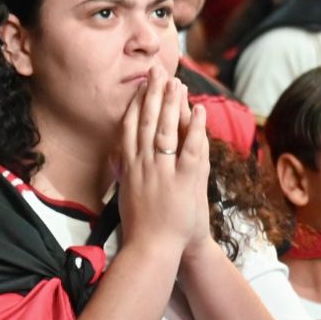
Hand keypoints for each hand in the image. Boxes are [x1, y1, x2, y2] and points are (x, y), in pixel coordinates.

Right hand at [117, 64, 209, 258]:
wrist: (152, 249)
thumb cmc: (141, 226)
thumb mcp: (127, 193)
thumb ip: (126, 172)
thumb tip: (121, 157)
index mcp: (130, 166)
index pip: (131, 127)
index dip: (137, 103)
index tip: (142, 85)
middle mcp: (144, 164)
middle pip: (148, 121)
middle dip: (153, 93)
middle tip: (157, 70)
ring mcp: (163, 171)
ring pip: (167, 129)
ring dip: (171, 103)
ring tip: (177, 82)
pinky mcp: (182, 180)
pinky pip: (190, 148)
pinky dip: (195, 128)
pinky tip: (199, 110)